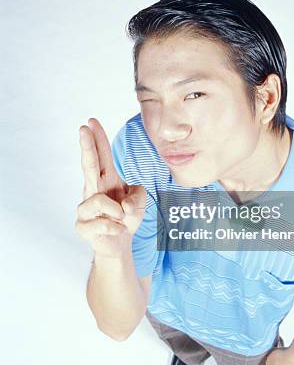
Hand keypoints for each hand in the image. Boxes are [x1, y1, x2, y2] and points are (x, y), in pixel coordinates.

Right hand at [75, 117, 146, 258]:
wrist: (119, 242)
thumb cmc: (127, 216)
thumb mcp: (141, 201)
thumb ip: (138, 196)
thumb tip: (123, 206)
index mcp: (107, 179)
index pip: (101, 155)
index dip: (97, 138)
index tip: (90, 122)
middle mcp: (94, 189)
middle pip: (89, 164)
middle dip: (86, 146)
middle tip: (82, 129)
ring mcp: (85, 207)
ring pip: (98, 201)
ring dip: (117, 212)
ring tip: (122, 219)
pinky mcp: (82, 225)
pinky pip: (102, 224)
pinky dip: (116, 228)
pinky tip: (117, 230)